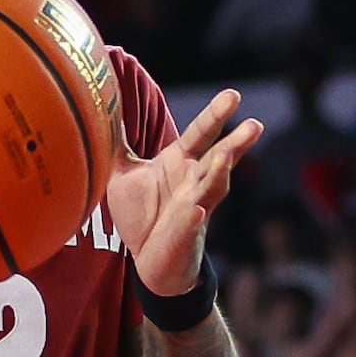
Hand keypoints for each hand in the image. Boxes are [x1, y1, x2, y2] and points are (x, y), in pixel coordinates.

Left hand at [107, 89, 262, 294]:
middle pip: (218, 159)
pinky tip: (197, 212)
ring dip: (219, 173)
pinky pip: (190, 225)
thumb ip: (116, 145)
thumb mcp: (123, 174)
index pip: (201, 134)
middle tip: (254, 124)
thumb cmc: (142, 214)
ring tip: (226, 156)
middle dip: (236, 143)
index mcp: (180, 163)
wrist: (149, 261)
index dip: (216, 115)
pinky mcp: (184, 235)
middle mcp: (193, 183)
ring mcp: (194, 209)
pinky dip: (192, 219)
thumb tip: (101, 108)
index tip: (234, 95)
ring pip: (212, 188)